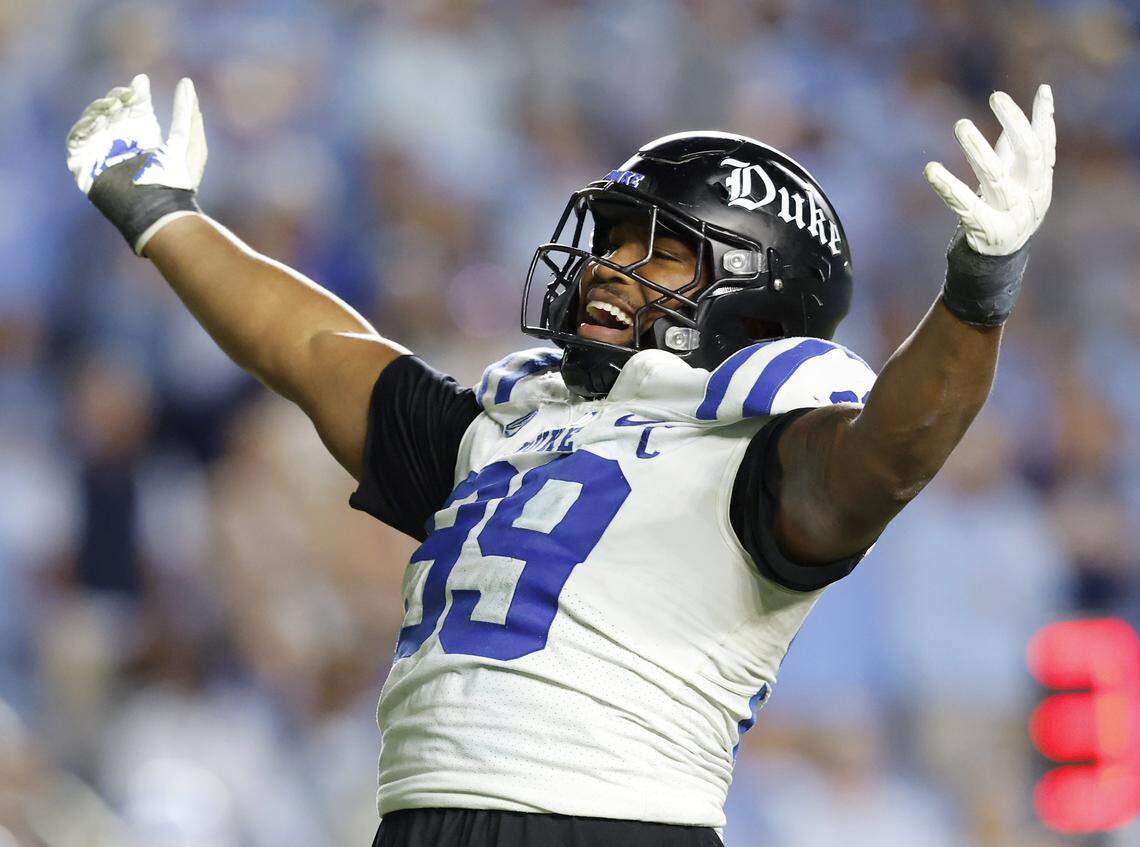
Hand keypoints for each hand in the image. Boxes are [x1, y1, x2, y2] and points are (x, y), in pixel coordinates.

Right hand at [66, 74, 206, 252]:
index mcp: (146, 140)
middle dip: (119, 98)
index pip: (136, 109)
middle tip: (127, 94)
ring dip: (102, 107)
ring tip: (116, 104)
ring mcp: (103, 152)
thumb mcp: (188, 143)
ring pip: (94, 119)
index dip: (137, 93)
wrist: (157, 209)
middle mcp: (123, 144)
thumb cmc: (177, 181)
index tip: (142, 82)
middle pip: (113, 110)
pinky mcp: (86, 163)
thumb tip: (188, 84)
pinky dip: (85, 124)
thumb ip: (186, 114)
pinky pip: (77, 137)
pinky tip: (99, 118)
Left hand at [924, 85, 1054, 255]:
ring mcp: (1011, 215)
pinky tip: (931, 169)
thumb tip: (1035, 100)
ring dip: (978, 148)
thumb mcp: (1017, 178)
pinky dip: (947, 186)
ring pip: (995, 176)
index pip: (1046, 145)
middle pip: (1029, 154)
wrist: (997, 261)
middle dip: (1014, 123)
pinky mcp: (987, 231)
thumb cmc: (1005, 209)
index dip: (1045, 118)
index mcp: (1041, 182)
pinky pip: (964, 205)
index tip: (1042, 90)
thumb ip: (1018, 145)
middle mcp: (1032, 196)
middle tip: (996, 96)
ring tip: (961, 124)